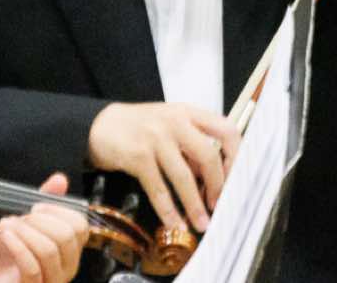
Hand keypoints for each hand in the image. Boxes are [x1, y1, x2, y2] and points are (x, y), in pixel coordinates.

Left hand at [0, 174, 87, 282]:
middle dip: (39, 220)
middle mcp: (67, 267)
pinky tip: (5, 236)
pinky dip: (17, 247)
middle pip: (66, 236)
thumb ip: (44, 205)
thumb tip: (60, 179)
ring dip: (24, 232)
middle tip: (21, 218)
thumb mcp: (25, 225)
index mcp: (71, 250)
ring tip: (7, 226)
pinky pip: (31, 268)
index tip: (35, 207)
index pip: (80, 226)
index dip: (58, 211)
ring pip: (49, 250)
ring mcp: (52, 281)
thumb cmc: (7, 258)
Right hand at [86, 101, 240, 235]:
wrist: (100, 125)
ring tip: (201, 223)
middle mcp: (176, 122)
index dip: (235, 157)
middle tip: (219, 204)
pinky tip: (174, 223)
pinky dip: (168, 210)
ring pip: (184, 176)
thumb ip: (192, 146)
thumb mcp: (171, 125)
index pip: (226, 130)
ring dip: (194, 205)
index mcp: (190, 113)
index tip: (234, 178)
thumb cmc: (141, 127)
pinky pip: (158, 188)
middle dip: (217, 186)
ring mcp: (156, 138)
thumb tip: (212, 180)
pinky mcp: (138, 156)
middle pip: (208, 156)